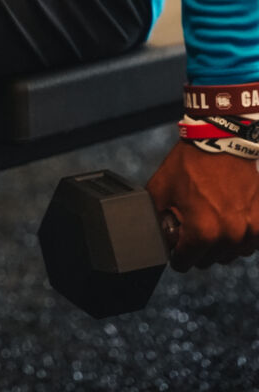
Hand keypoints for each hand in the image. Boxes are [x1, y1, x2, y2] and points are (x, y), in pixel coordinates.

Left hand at [146, 140, 258, 271]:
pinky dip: (240, 235)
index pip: (184, 263)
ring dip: (220, 244)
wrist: (221, 141)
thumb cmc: (190, 162)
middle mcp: (229, 236)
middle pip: (207, 261)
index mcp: (202, 232)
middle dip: (197, 247)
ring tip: (212, 218)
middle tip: (193, 225)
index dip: (176, 254)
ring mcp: (249, 230)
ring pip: (230, 254)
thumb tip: (154, 236)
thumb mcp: (160, 188)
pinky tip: (229, 217)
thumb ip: (156, 218)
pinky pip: (249, 243)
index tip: (176, 246)